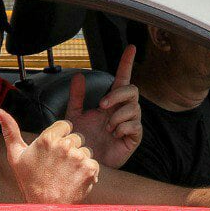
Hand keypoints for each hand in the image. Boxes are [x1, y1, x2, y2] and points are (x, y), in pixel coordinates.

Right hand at [0, 110, 98, 204]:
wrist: (45, 208)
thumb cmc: (30, 182)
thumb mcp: (15, 156)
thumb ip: (9, 130)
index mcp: (47, 138)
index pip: (65, 125)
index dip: (60, 138)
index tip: (53, 152)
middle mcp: (64, 145)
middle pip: (77, 137)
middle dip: (70, 149)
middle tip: (59, 166)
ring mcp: (78, 157)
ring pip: (86, 150)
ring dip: (79, 161)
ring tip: (66, 174)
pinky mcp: (89, 168)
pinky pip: (93, 164)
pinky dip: (87, 173)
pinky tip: (75, 180)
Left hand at [65, 46, 140, 168]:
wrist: (85, 162)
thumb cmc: (82, 141)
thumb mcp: (74, 116)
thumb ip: (77, 97)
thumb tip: (78, 75)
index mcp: (111, 103)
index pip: (121, 79)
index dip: (126, 64)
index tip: (130, 48)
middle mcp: (123, 110)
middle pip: (132, 90)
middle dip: (118, 95)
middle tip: (102, 106)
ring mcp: (130, 123)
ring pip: (134, 107)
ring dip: (117, 116)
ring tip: (107, 128)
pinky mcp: (134, 137)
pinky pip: (134, 125)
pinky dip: (122, 128)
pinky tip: (114, 135)